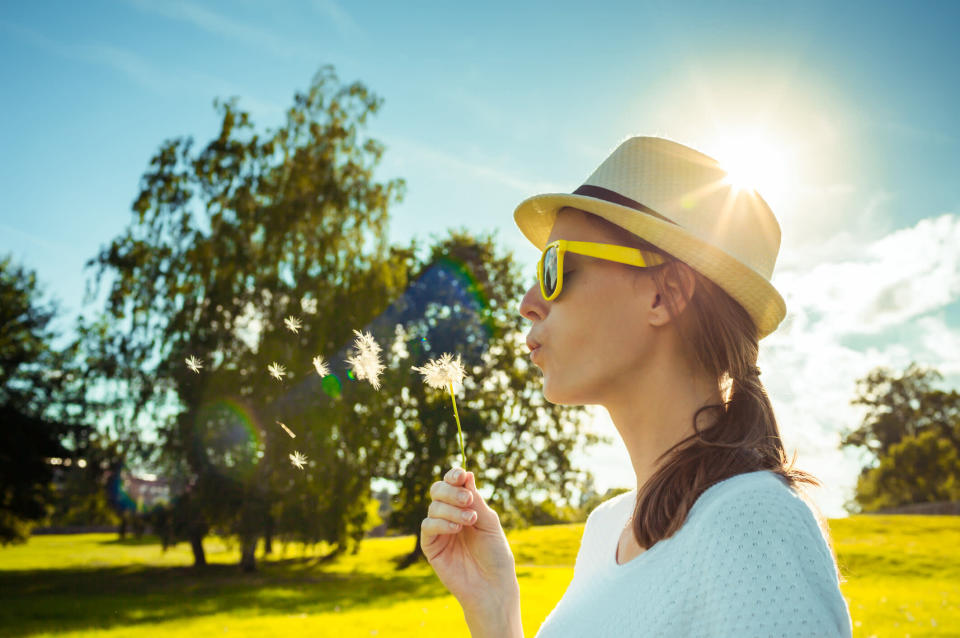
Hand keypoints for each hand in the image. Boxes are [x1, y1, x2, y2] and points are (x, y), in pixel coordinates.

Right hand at [421, 468, 519, 615]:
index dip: (453, 476)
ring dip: (452, 509)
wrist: (492, 586)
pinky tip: (456, 529)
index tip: (461, 474)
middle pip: (438, 491)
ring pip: (434, 507)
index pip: (452, 484)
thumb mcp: (489, 522)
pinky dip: (441, 523)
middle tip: (467, 499)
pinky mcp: (431, 547)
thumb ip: (476, 500)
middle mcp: (450, 516)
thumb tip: (467, 473)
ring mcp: (439, 531)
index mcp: (465, 507)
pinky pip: (427, 527)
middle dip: (451, 490)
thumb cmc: (496, 555)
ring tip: (470, 520)